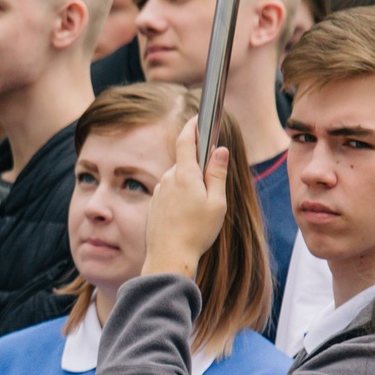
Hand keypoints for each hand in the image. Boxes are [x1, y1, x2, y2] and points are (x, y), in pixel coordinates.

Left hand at [143, 118, 227, 279]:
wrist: (169, 256)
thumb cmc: (196, 231)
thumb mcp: (216, 202)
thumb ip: (217, 174)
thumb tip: (220, 150)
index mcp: (185, 175)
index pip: (186, 140)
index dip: (192, 126)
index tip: (198, 118)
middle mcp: (168, 179)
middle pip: (185, 163)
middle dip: (198, 168)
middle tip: (212, 190)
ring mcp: (159, 191)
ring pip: (178, 179)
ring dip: (189, 186)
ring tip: (199, 211)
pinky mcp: (154, 204)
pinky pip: (170, 193)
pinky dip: (180, 198)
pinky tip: (186, 218)